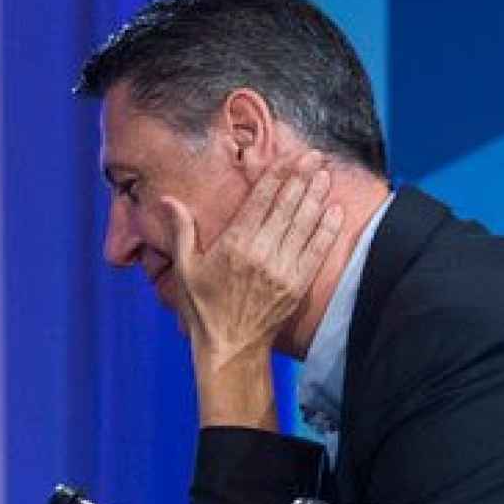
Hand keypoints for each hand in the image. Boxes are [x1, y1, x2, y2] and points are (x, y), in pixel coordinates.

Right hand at [161, 151, 343, 427]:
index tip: (290, 156)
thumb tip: (168, 200)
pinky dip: (326, 229)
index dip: (278, 174)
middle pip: (286, 206)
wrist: (231, 348)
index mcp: (234, 244)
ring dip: (316, 196)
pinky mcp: (297, 285)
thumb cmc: (205, 308)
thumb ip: (181, 231)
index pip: (260, 199)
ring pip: (304, 223)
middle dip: (302, 177)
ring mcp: (282, 269)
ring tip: (325, 174)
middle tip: (314, 155)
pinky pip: (317, 250)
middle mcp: (260, 253)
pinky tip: (335, 210)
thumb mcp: (186, 269)